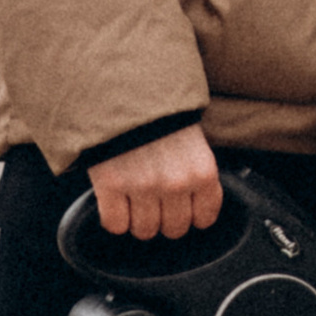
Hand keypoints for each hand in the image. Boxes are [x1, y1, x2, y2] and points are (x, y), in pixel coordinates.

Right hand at [89, 123, 222, 239]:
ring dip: (137, 219)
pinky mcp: (111, 185)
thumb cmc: (159, 110)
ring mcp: (142, 186)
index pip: (204, 218)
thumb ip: (195, 172)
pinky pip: (115, 224)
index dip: (191, 215)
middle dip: (164, 218)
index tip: (182, 206)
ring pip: (144, 230)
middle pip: (173, 229)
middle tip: (154, 200)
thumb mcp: (193, 139)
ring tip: (133, 199)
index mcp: (202, 171)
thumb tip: (194, 204)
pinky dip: (113, 217)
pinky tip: (114, 201)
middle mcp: (176, 183)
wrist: (123, 86)